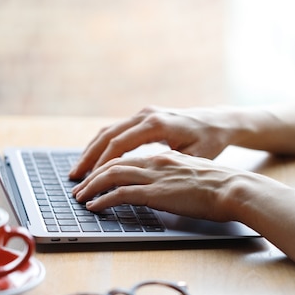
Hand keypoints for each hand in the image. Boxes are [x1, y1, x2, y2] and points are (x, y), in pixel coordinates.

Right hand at [69, 106, 238, 179]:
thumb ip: (168, 166)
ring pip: (109, 131)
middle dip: (89, 158)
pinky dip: (102, 145)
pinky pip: (117, 130)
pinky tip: (93, 160)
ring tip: (78, 171)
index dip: (102, 163)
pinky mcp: (144, 117)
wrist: (219, 122)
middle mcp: (147, 115)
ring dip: (91, 151)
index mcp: (157, 124)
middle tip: (75, 178)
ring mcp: (144, 114)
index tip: (91, 180)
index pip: (120, 144)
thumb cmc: (210, 141)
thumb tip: (146, 180)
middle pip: (108, 136)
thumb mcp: (195, 157)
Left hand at [72, 150, 252, 221]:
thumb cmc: (221, 186)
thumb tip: (165, 186)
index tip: (95, 174)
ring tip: (80, 196)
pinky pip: (120, 193)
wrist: (234, 188)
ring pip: (112, 175)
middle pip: (113, 161)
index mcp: (164, 156)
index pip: (127, 156)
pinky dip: (103, 199)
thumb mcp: (193, 173)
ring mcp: (155, 175)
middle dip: (92, 173)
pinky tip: (94, 206)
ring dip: (91, 186)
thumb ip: (175, 175)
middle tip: (79, 184)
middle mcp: (155, 161)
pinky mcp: (156, 192)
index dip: (107, 164)